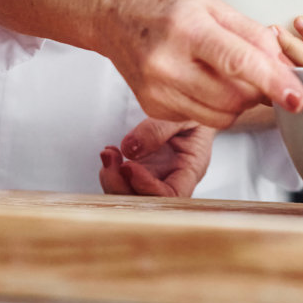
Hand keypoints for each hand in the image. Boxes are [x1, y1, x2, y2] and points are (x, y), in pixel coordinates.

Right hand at [97, 0, 302, 128]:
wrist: (112, 11)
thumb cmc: (160, 2)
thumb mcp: (211, 3)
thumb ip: (251, 34)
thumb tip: (283, 64)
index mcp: (187, 29)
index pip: (238, 62)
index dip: (274, 82)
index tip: (298, 97)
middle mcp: (168, 63)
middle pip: (235, 96)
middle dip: (259, 89)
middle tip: (259, 71)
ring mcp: (157, 90)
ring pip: (222, 115)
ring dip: (239, 100)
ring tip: (227, 72)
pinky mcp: (153, 107)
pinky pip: (202, 117)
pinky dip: (214, 104)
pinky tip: (202, 78)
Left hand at [99, 118, 215, 196]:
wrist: (189, 101)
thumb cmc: (194, 107)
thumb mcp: (183, 113)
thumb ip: (160, 128)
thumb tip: (130, 149)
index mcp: (192, 167)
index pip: (172, 194)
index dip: (148, 187)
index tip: (129, 167)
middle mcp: (173, 178)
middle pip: (146, 201)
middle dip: (122, 187)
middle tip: (109, 160)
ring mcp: (155, 176)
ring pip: (130, 195)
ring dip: (113, 180)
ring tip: (108, 154)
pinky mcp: (141, 170)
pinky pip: (123, 182)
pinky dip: (111, 171)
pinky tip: (110, 153)